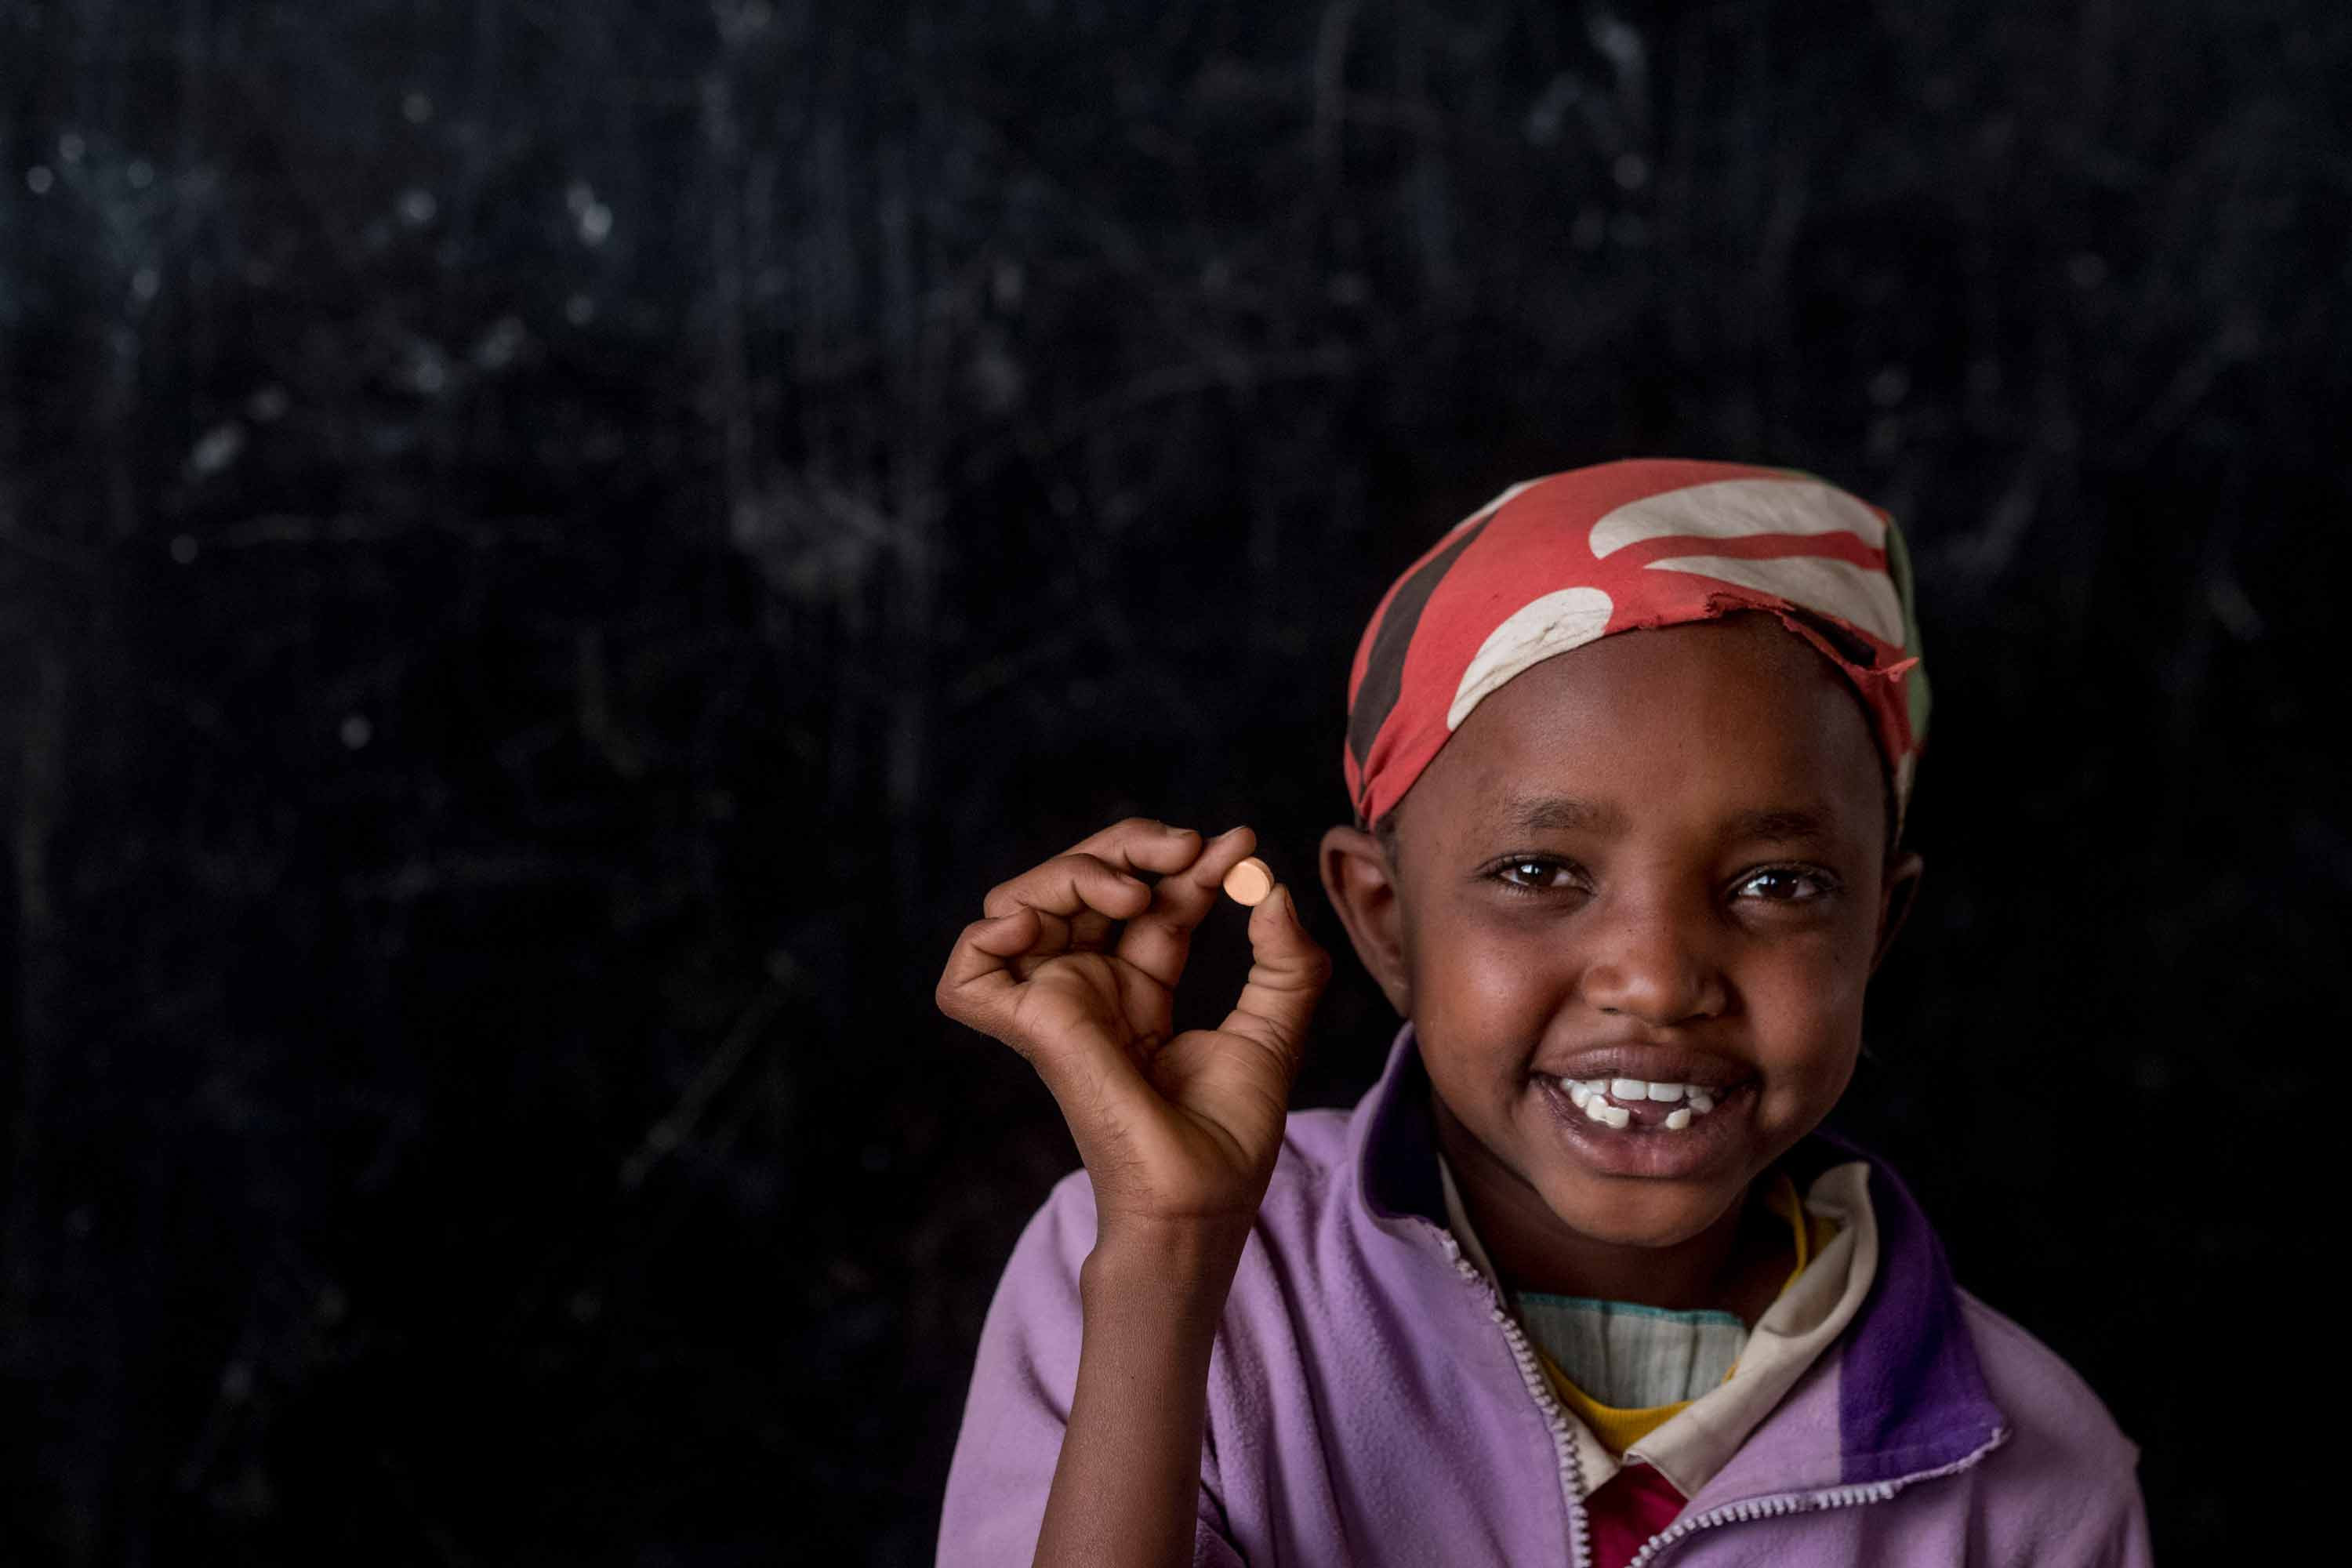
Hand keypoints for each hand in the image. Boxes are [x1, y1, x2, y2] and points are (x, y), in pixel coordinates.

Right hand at [936, 820, 1331, 1238]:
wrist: (1196, 1202)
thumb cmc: (1227, 1140)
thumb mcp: (1275, 1031)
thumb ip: (1285, 963)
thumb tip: (1271, 888)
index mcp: (1140, 991)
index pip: (1153, 902)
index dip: (1190, 866)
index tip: (1241, 846)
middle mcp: (1091, 991)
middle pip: (1083, 884)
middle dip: (1130, 846)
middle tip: (1188, 847)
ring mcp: (1055, 1006)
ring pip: (1023, 902)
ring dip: (1075, 872)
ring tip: (1133, 894)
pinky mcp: (1029, 1027)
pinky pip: (968, 972)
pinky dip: (989, 933)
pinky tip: (1041, 923)